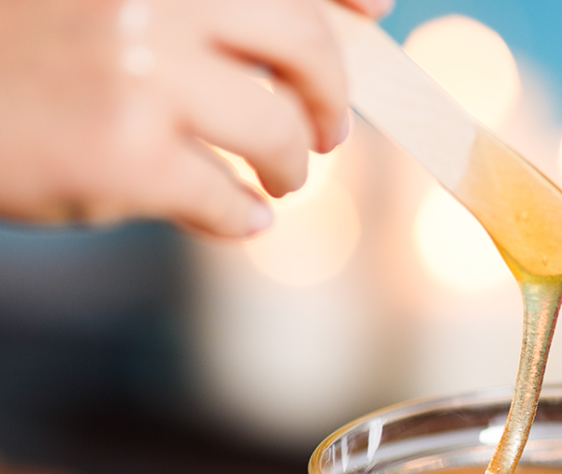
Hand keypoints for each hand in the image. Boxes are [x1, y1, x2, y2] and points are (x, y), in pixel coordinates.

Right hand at [0, 0, 388, 237]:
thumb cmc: (19, 42)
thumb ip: (198, 10)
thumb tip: (320, 31)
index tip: (377, 12)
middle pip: (305, 48)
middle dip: (330, 99)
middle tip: (328, 132)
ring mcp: (142, 75)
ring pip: (275, 131)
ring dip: (289, 166)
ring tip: (279, 179)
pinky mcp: (125, 157)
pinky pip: (225, 198)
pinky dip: (242, 216)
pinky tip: (240, 217)